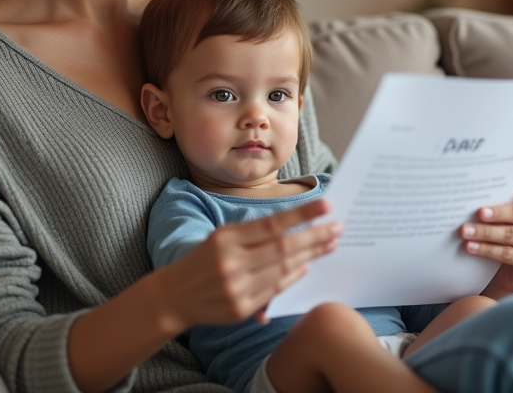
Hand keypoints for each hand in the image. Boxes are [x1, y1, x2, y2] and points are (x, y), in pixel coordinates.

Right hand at [159, 199, 341, 329]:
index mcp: (226, 238)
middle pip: (284, 247)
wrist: (174, 296)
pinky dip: (293, 277)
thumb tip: (292, 228)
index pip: (272, 224)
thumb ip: (253, 233)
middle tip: (338, 227)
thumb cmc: (204, 260)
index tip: (327, 204)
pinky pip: (275, 291)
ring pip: (283, 269)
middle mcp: (231, 262)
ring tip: (330, 243)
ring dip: (311, 255)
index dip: (302, 214)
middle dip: (315, 235)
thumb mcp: (220, 237)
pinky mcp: (240, 309)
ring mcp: (236, 288)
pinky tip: (308, 266)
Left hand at [460, 183, 512, 298]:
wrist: (511, 270)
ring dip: (486, 233)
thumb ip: (500, 206)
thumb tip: (472, 199)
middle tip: (478, 213)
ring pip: (512, 235)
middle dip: (497, 214)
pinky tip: (472, 247)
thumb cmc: (506, 236)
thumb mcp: (506, 219)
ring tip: (466, 231)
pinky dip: (487, 250)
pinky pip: (509, 254)